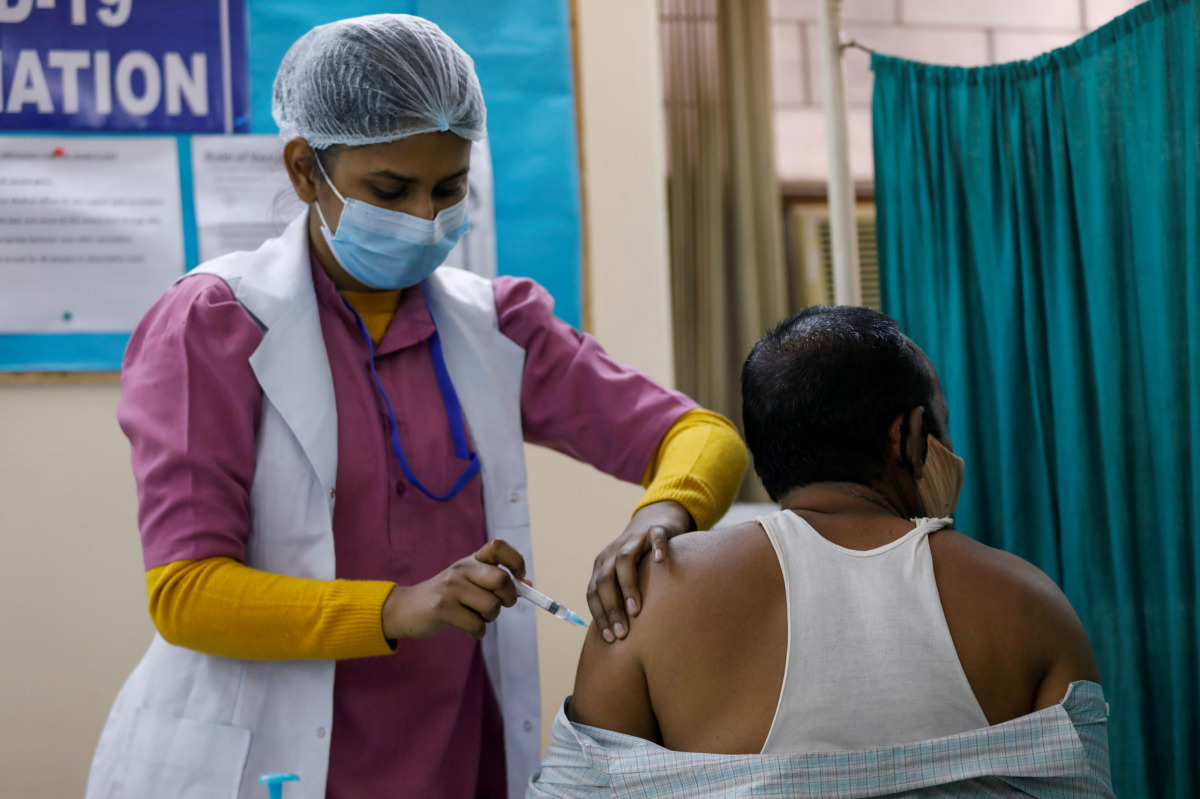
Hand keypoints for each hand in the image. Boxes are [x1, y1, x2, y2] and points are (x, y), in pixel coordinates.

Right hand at [382, 539, 525, 640]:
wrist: (408, 609)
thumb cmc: (448, 597)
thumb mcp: (471, 582)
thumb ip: (497, 582)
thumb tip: (528, 584)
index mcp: (472, 560)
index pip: (499, 547)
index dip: (515, 561)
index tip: (518, 577)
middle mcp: (462, 568)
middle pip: (502, 580)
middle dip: (509, 599)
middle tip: (500, 605)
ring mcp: (451, 587)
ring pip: (492, 607)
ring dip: (490, 619)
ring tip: (476, 617)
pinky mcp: (442, 607)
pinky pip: (477, 625)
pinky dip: (477, 632)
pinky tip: (467, 627)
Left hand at [586, 500, 692, 642]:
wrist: (655, 521)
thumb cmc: (640, 559)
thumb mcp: (623, 576)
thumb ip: (618, 597)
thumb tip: (615, 636)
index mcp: (602, 566)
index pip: (593, 592)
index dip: (599, 615)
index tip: (610, 638)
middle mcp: (613, 552)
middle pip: (605, 580)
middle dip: (612, 608)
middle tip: (623, 632)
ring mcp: (633, 540)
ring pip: (624, 561)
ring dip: (628, 586)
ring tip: (636, 610)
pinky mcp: (655, 530)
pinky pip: (655, 537)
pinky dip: (657, 548)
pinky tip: (661, 561)